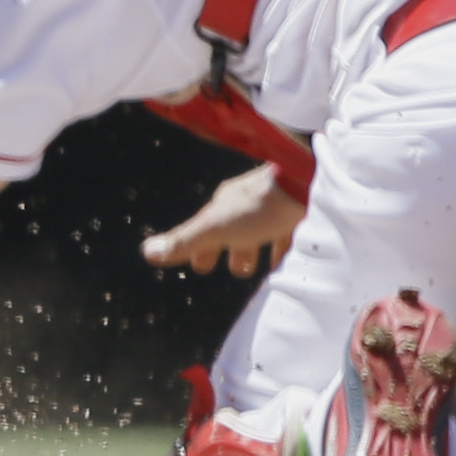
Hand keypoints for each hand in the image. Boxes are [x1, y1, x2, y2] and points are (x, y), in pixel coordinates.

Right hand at [141, 162, 306, 276]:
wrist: (308, 186)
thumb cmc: (260, 207)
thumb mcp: (215, 228)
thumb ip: (184, 241)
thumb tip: (147, 251)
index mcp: (226, 204)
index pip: (207, 228)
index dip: (202, 248)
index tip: (202, 266)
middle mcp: (250, 203)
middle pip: (236, 230)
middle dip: (234, 250)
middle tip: (238, 269)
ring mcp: (277, 207)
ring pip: (264, 231)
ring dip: (261, 248)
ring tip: (265, 268)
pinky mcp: (302, 213)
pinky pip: (292, 233)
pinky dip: (288, 248)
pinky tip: (294, 260)